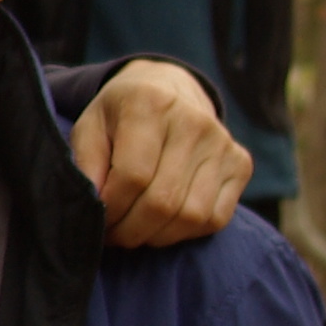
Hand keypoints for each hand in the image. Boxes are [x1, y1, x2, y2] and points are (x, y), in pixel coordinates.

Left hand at [70, 60, 251, 245]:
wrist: (169, 89)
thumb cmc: (121, 115)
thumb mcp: (90, 126)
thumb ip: (86, 162)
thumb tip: (94, 203)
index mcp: (150, 104)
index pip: (133, 176)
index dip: (111, 208)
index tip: (98, 219)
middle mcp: (193, 121)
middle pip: (163, 201)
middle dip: (130, 229)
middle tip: (112, 234)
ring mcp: (222, 143)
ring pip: (191, 216)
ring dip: (156, 236)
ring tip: (134, 230)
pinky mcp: (240, 163)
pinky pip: (216, 218)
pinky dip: (186, 232)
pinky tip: (163, 224)